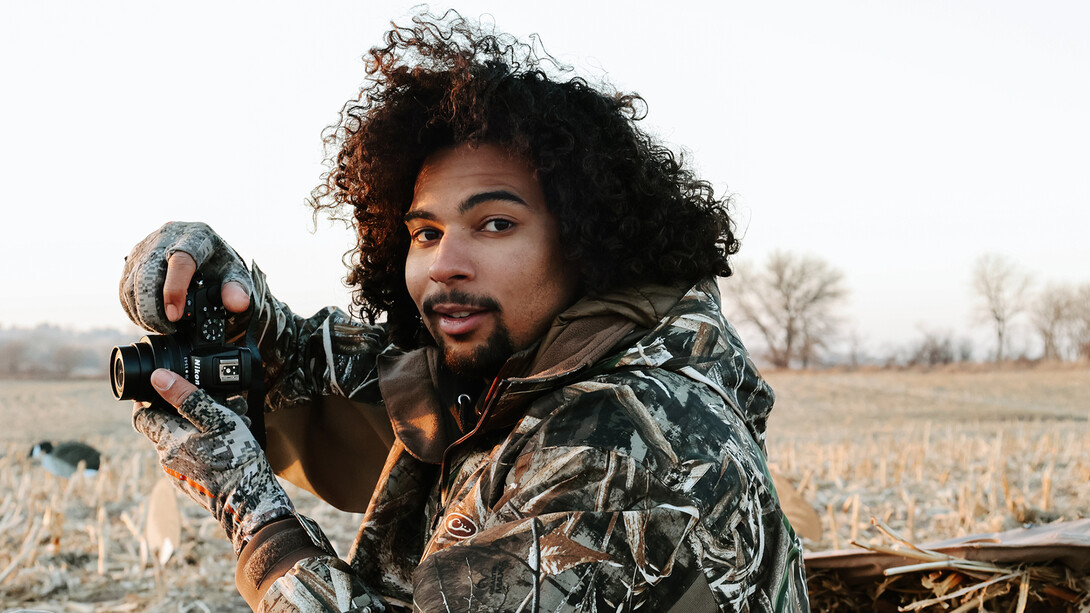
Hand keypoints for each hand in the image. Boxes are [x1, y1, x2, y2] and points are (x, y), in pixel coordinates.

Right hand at [120, 221, 251, 332]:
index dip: (174, 290)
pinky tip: (147, 318)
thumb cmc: (220, 265)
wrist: (204, 251)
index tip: (174, 316)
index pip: (180, 261)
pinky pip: (125, 286)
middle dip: (154, 308)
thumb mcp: (235, 275)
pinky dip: (133, 307)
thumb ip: (237, 289)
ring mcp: (146, 246)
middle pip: (149, 273)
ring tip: (161, 326)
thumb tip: (237, 304)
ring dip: (142, 310)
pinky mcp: (133, 258)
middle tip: (168, 328)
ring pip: (132, 281)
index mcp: (196, 236)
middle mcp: (167, 236)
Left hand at [132, 369, 293, 554]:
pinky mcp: (191, 481)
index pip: (141, 414)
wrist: (251, 503)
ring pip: (184, 439)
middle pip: (166, 424)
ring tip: (236, 419)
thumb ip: (187, 397)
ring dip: (204, 425)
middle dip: (190, 408)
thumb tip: (158, 377)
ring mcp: (178, 472)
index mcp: (168, 439)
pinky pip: (193, 455)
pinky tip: (232, 440)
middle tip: (219, 400)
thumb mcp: (218, 420)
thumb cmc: (235, 461)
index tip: (166, 386)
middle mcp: (166, 457)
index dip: (149, 397)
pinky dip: (207, 443)